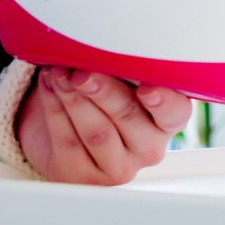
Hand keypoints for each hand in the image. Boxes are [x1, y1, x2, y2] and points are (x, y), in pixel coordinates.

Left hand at [17, 67, 191, 183]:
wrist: (67, 134)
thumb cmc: (105, 99)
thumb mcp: (124, 82)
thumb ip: (126, 71)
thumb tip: (109, 48)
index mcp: (167, 121)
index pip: (175, 112)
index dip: (162, 101)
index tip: (146, 89)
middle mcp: (148, 148)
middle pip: (128, 117)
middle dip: (103, 91)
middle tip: (83, 73)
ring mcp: (118, 167)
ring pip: (96, 131)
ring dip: (74, 98)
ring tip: (59, 73)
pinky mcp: (84, 177)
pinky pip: (67, 142)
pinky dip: (55, 109)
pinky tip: (50, 87)